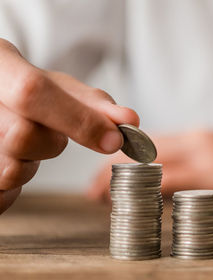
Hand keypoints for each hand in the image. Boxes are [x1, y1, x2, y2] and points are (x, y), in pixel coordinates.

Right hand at [0, 39, 138, 213]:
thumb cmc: (20, 90)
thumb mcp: (55, 85)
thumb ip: (92, 103)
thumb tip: (131, 121)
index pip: (31, 91)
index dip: (78, 120)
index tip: (114, 140)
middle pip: (24, 136)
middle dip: (50, 143)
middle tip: (46, 134)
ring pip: (12, 169)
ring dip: (30, 165)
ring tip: (19, 146)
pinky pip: (2, 195)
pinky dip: (13, 187)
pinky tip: (6, 161)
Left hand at [89, 130, 212, 201]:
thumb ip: (203, 162)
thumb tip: (177, 181)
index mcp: (200, 135)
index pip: (148, 142)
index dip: (120, 157)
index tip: (103, 174)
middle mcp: (199, 140)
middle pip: (142, 150)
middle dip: (110, 170)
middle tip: (92, 191)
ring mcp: (210, 157)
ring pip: (152, 164)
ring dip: (124, 183)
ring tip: (103, 199)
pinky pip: (175, 182)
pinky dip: (150, 192)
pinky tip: (137, 205)